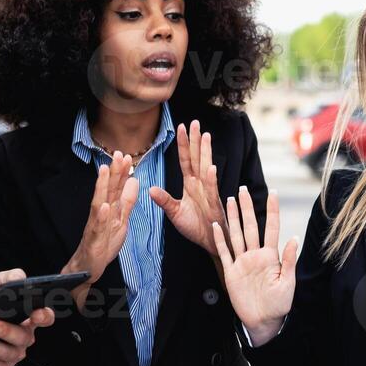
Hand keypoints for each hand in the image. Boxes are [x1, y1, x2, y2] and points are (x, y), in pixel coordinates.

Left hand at [0, 269, 54, 365]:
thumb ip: (8, 277)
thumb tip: (21, 277)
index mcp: (29, 317)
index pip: (45, 317)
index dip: (44, 316)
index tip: (36, 312)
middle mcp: (25, 337)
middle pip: (23, 338)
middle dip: (7, 331)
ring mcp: (14, 353)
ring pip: (6, 353)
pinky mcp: (1, 365)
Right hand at [66, 154, 137, 306]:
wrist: (88, 267)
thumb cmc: (103, 243)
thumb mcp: (121, 220)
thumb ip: (127, 202)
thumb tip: (134, 181)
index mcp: (108, 209)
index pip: (115, 187)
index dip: (120, 172)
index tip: (125, 155)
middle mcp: (100, 214)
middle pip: (106, 190)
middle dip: (112, 172)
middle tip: (117, 154)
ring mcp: (95, 225)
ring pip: (98, 203)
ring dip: (101, 187)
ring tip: (104, 171)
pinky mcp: (93, 239)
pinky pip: (96, 227)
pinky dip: (100, 216)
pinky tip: (104, 206)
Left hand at [150, 120, 225, 255]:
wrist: (211, 243)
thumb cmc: (196, 227)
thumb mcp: (175, 213)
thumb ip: (164, 200)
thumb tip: (150, 189)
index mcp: (191, 184)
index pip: (185, 160)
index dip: (183, 144)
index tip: (181, 127)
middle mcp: (201, 185)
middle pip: (197, 158)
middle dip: (196, 140)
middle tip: (195, 122)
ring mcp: (209, 193)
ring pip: (206, 169)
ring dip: (205, 153)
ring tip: (205, 136)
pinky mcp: (214, 205)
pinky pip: (212, 191)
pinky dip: (211, 179)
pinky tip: (210, 167)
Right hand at [212, 187, 297, 347]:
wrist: (263, 321)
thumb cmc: (279, 304)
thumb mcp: (288, 283)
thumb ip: (288, 260)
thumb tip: (293, 238)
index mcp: (270, 256)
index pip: (271, 228)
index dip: (272, 210)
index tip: (272, 192)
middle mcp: (255, 255)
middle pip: (250, 226)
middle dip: (247, 207)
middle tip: (243, 189)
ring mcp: (242, 262)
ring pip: (236, 235)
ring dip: (233, 218)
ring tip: (229, 200)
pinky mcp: (231, 273)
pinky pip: (224, 253)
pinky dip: (219, 239)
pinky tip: (217, 225)